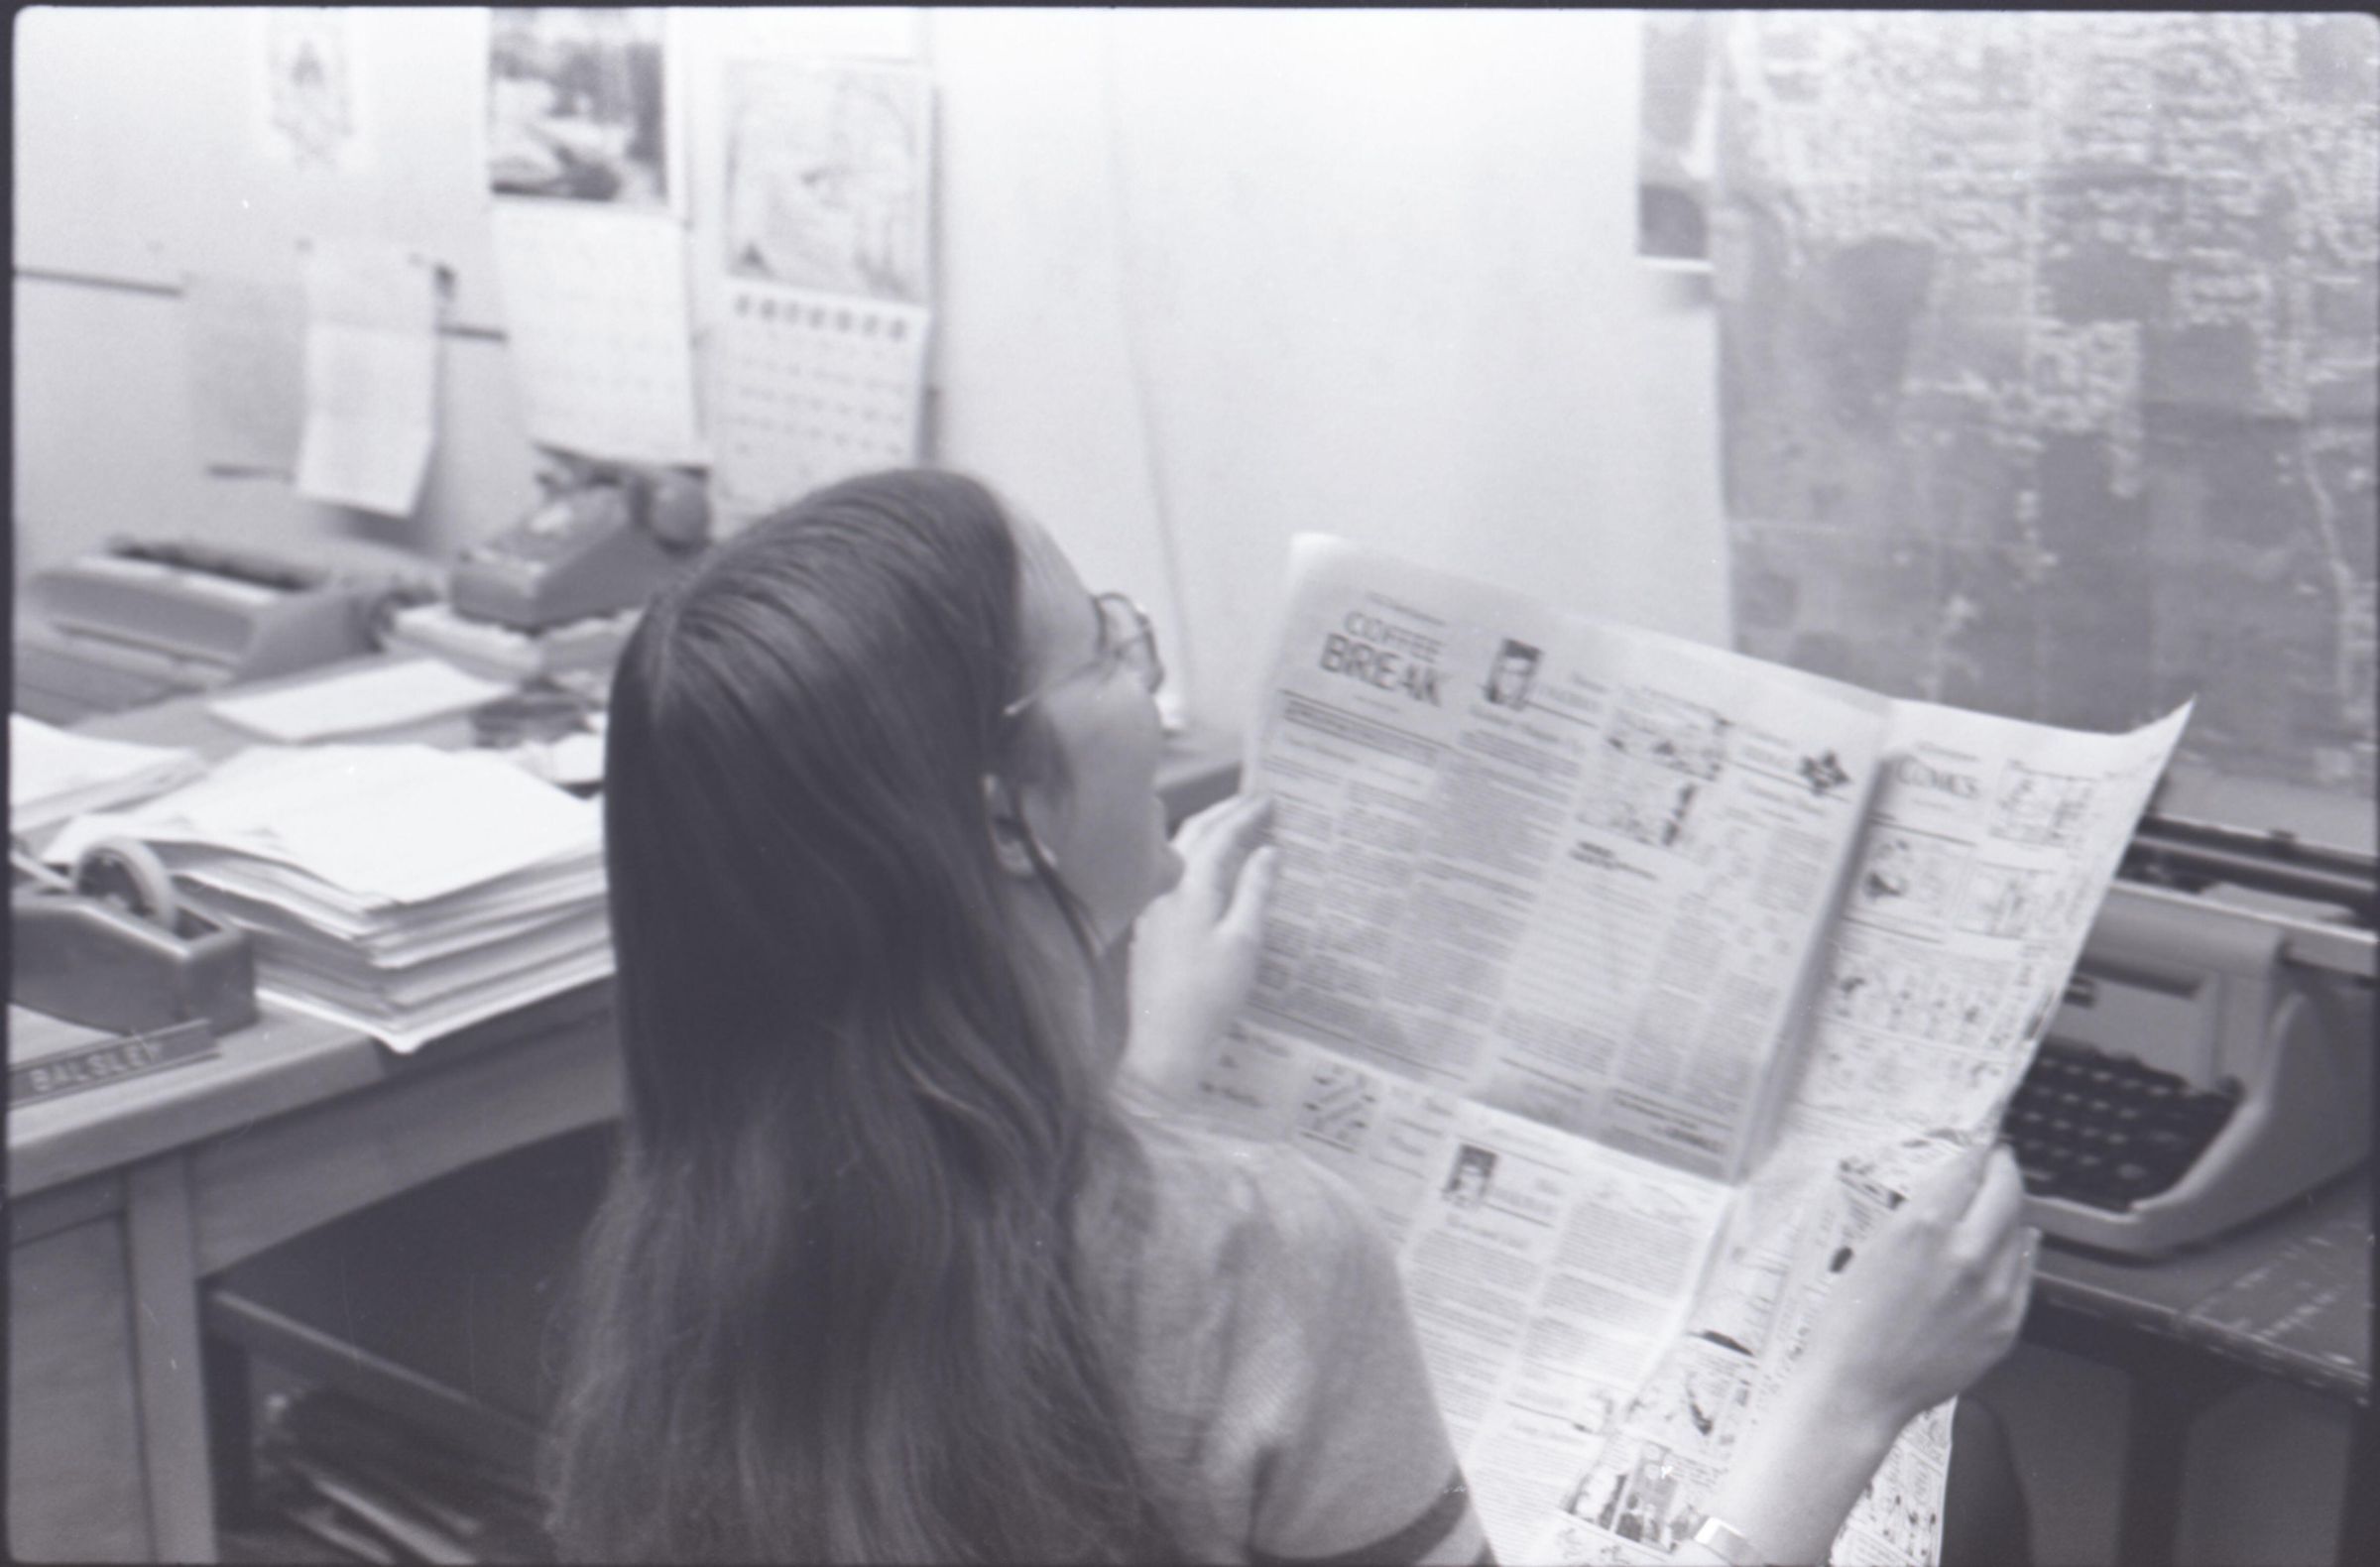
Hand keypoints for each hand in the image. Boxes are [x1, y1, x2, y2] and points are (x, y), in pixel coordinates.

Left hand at [1120, 794, 1278, 1100]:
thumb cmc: (1209, 996)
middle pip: (1193, 834)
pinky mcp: (1150, 927)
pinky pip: (1174, 876)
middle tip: (1256, 802)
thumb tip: (1268, 851)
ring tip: (1239, 827)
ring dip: (1210, 834)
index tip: (1272, 800)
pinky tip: (1214, 872)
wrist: (1165, 1043)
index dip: (1246, 814)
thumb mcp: (1244, 942)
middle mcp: (1163, 889)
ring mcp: (1152, 907)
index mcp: (1188, 888)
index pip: (1219, 835)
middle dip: (1225, 813)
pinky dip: (1198, 860)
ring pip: (1179, 854)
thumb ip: (1255, 890)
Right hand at [1701, 1141, 2036, 1562]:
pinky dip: (2019, 1252)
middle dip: (2003, 1168)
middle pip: (2007, 1189)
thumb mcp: (1874, 1246)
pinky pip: (2025, 1273)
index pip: (1968, 1165)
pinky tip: (2013, 1244)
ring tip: (1998, 1203)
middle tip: (1998, 1160)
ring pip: (2021, 1229)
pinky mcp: (2006, 1323)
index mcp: (1924, 1225)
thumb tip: (1958, 1184)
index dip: (1978, 1147)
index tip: (1981, 1140)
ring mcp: (1993, 1290)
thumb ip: (1922, 1215)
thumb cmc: (1850, 1319)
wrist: (1859, 1386)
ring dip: (2010, 1210)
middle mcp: (1966, 1251)